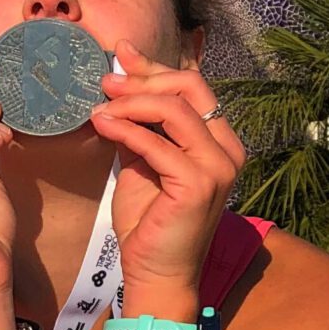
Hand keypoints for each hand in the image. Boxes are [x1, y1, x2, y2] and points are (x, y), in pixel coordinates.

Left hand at [89, 39, 246, 295]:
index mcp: (220, 141)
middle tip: (106, 81)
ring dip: (131, 102)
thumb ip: (140, 125)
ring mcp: (218, 167)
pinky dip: (126, 130)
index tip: (120, 56)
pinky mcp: (198, 185)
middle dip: (144, 79)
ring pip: (175, 110)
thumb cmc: (149, 223)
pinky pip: (157, 144)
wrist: (155, 274)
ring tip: (100, 106)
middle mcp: (228, 150)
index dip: (155, 67)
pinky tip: (102, 126)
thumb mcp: (143, 161)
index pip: (193, 87)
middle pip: (190, 88)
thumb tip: (120, 81)